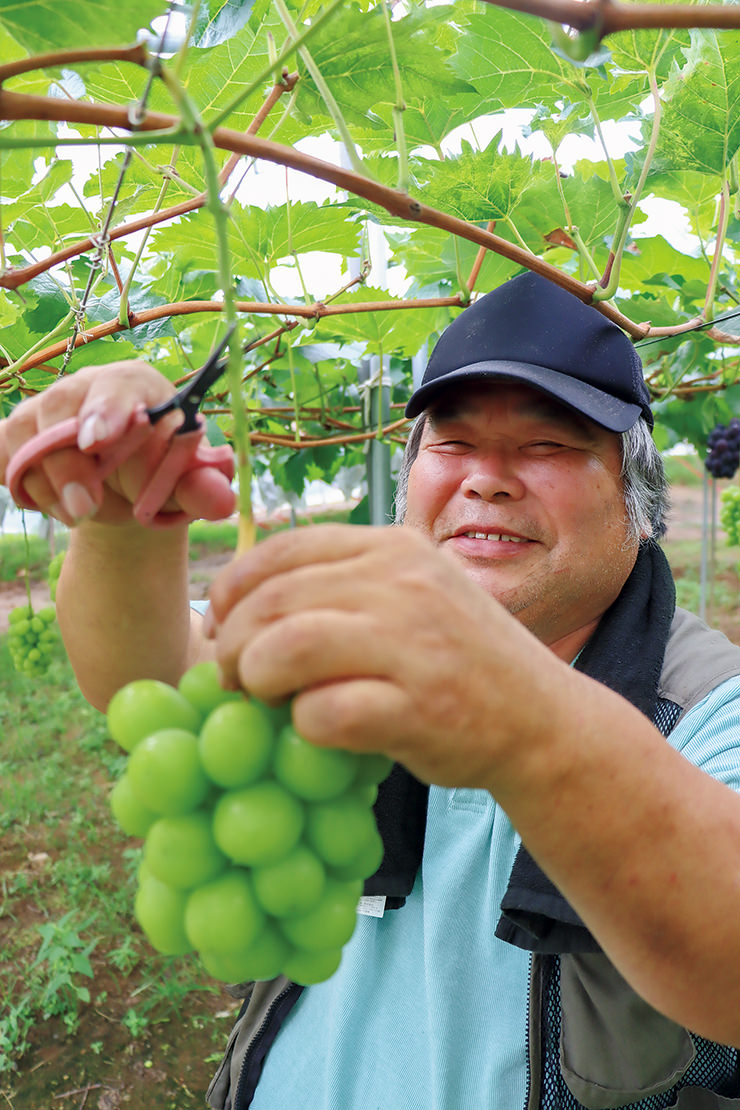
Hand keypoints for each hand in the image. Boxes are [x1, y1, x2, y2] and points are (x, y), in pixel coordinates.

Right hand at [0, 361, 229, 526]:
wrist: (128, 489)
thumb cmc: (161, 473)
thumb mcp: (186, 484)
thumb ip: (201, 489)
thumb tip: (221, 500)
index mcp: (134, 387)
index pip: (115, 386)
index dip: (105, 410)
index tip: (97, 441)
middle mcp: (84, 389)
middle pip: (59, 412)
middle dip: (68, 466)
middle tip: (85, 510)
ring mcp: (44, 411)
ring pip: (25, 442)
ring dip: (50, 488)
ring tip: (83, 513)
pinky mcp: (16, 437)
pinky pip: (3, 460)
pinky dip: (26, 490)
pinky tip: (56, 504)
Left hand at [205, 524, 564, 789]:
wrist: (542, 720)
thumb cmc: (461, 661)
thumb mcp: (415, 595)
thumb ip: (346, 587)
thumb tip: (244, 606)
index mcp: (395, 549)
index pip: (284, 549)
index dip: (235, 588)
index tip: (223, 625)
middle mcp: (404, 584)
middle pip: (273, 600)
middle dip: (233, 644)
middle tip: (231, 678)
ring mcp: (415, 644)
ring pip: (287, 648)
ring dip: (256, 680)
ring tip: (261, 701)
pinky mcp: (420, 708)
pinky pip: (324, 713)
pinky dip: (302, 727)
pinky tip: (316, 732)